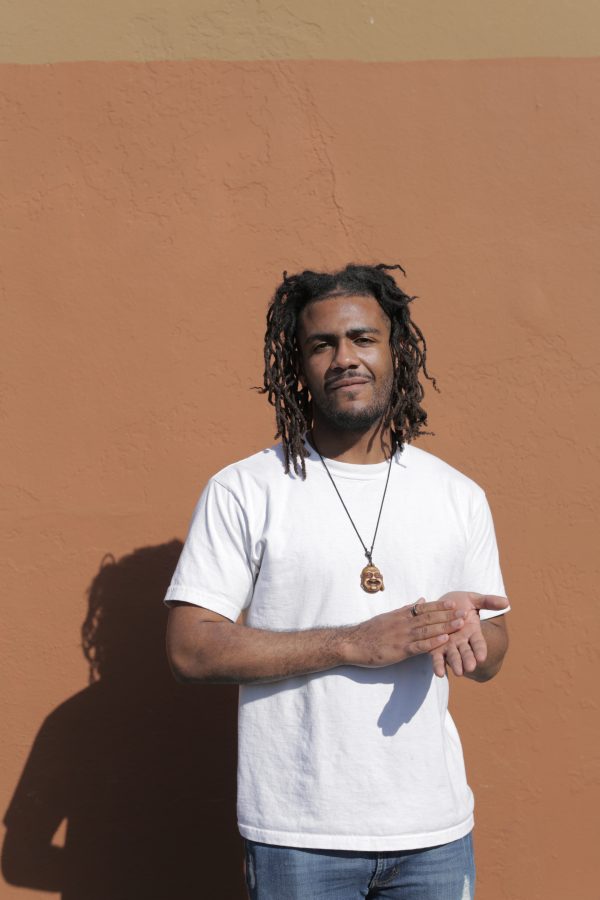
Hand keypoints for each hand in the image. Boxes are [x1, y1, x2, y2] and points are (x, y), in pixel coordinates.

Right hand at [343, 597, 466, 667]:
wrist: (354, 643)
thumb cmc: (370, 631)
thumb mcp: (388, 616)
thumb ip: (406, 609)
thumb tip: (421, 600)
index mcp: (401, 615)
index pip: (423, 608)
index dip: (439, 606)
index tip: (454, 602)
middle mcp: (403, 623)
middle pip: (430, 618)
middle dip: (448, 615)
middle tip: (465, 612)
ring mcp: (402, 637)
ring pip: (428, 630)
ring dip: (446, 626)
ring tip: (460, 624)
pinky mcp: (400, 650)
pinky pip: (419, 646)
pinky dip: (433, 642)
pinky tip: (444, 641)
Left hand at [430, 592, 507, 676]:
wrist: (440, 606)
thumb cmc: (460, 603)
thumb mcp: (474, 600)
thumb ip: (489, 602)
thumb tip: (506, 602)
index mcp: (473, 632)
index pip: (479, 643)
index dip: (480, 650)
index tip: (482, 657)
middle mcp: (462, 642)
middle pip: (467, 653)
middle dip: (469, 660)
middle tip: (470, 667)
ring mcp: (450, 646)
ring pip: (454, 657)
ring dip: (456, 664)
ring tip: (458, 672)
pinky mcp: (437, 648)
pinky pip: (438, 658)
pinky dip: (438, 665)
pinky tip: (439, 673)